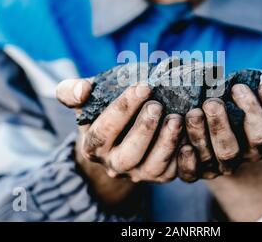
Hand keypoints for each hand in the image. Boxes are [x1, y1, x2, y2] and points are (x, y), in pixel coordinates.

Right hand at [56, 79, 183, 186]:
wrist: (118, 137)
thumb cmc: (101, 112)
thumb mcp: (84, 101)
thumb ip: (72, 92)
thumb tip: (81, 90)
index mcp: (93, 146)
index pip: (104, 131)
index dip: (123, 109)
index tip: (142, 86)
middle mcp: (114, 165)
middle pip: (128, 155)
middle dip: (144, 130)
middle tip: (157, 105)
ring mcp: (138, 173)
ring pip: (152, 167)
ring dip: (166, 143)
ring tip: (176, 119)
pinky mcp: (160, 176)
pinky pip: (173, 171)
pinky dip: (182, 155)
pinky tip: (189, 133)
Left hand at [177, 83, 261, 181]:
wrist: (218, 139)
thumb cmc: (236, 114)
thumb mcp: (252, 104)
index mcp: (255, 145)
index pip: (260, 134)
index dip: (251, 111)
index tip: (237, 87)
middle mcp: (236, 160)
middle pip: (229, 150)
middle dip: (220, 126)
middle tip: (211, 103)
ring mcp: (214, 168)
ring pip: (207, 157)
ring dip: (198, 134)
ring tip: (192, 113)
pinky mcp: (193, 173)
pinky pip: (189, 173)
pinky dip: (185, 159)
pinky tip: (180, 140)